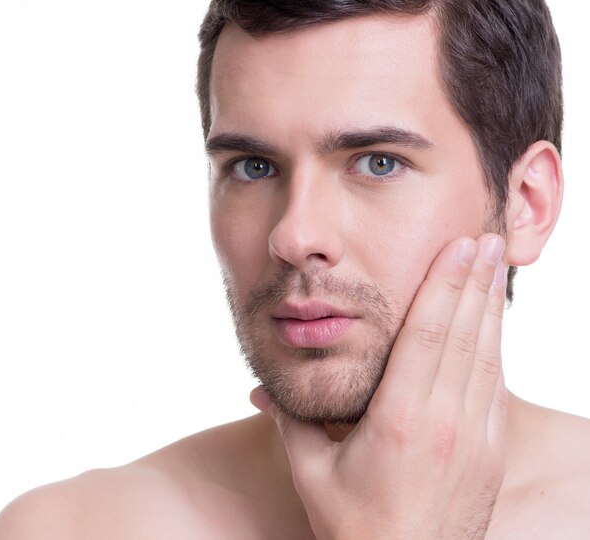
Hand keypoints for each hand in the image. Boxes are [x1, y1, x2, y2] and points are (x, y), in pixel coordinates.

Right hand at [250, 234, 507, 539]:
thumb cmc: (355, 529)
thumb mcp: (311, 475)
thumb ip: (289, 425)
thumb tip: (260, 392)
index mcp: (400, 423)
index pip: (428, 338)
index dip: (445, 286)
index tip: (460, 247)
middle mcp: (447, 425)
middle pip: (465, 337)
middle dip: (476, 281)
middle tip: (486, 236)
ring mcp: (476, 439)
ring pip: (488, 357)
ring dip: (491, 307)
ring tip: (495, 264)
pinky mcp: (490, 452)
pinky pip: (497, 386)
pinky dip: (495, 345)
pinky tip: (493, 321)